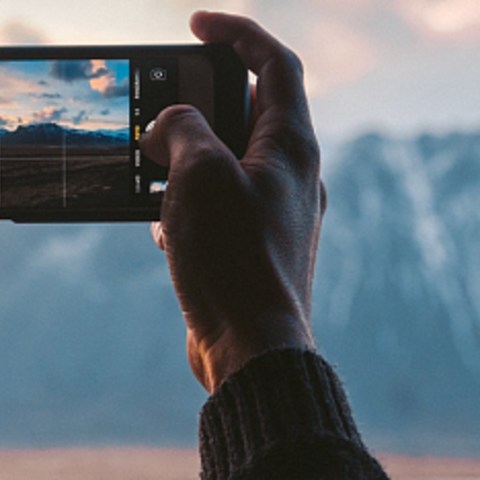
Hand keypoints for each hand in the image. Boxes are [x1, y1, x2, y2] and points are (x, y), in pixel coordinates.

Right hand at [141, 11, 325, 392]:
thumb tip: (171, 126)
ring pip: (229, 162)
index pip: (274, 65)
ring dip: (190, 160)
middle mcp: (292, 176)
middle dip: (202, 106)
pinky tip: (167, 224)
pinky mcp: (254, 242)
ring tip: (157, 173)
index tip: (197, 25)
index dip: (238, 34)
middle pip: (249, 113)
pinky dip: (193, 202)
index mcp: (292, 148)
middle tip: (163, 114)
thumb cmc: (234, 260)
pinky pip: (221, 204)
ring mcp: (275, 211)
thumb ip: (183, 131)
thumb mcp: (200, 176)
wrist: (251, 345)